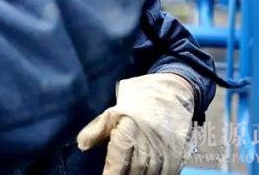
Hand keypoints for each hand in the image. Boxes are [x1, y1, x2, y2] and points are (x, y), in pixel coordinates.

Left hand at [76, 73, 194, 173]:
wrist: (170, 92)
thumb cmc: (137, 102)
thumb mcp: (113, 111)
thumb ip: (97, 130)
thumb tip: (81, 145)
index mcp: (129, 131)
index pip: (118, 160)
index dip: (112, 172)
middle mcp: (148, 142)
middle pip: (135, 170)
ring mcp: (165, 148)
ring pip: (151, 173)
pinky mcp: (177, 152)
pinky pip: (169, 171)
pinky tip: (149, 174)